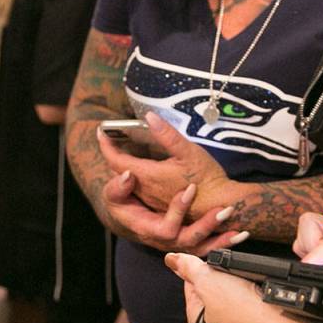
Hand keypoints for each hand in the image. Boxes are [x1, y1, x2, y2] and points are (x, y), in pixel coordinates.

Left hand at [98, 112, 237, 219]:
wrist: (221, 205)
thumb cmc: (206, 178)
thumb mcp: (188, 151)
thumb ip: (167, 135)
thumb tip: (150, 116)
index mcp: (148, 176)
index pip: (117, 160)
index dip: (106, 145)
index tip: (101, 132)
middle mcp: (145, 191)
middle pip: (119, 172)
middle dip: (112, 155)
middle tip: (111, 140)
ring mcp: (153, 201)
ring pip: (129, 183)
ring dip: (123, 167)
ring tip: (125, 153)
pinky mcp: (162, 206)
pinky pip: (140, 191)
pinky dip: (135, 178)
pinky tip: (144, 172)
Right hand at [102, 168, 248, 254]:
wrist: (127, 215)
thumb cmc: (121, 201)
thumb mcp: (113, 193)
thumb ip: (118, 186)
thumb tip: (127, 175)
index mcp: (147, 228)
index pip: (165, 227)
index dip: (177, 211)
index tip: (190, 189)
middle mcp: (164, 240)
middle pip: (187, 241)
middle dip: (207, 227)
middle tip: (224, 210)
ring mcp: (177, 243)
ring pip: (201, 249)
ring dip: (221, 240)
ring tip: (239, 231)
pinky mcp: (188, 241)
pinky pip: (207, 247)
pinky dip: (224, 243)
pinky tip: (240, 234)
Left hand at [165, 252, 295, 322]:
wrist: (284, 319)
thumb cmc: (244, 308)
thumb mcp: (209, 282)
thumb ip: (189, 269)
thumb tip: (170, 257)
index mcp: (197, 317)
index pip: (189, 282)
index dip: (198, 265)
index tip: (208, 254)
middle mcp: (215, 319)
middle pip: (211, 282)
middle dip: (218, 268)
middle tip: (228, 260)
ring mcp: (237, 317)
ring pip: (231, 284)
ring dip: (235, 272)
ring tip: (242, 270)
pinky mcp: (255, 312)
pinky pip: (247, 289)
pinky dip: (250, 280)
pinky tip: (254, 277)